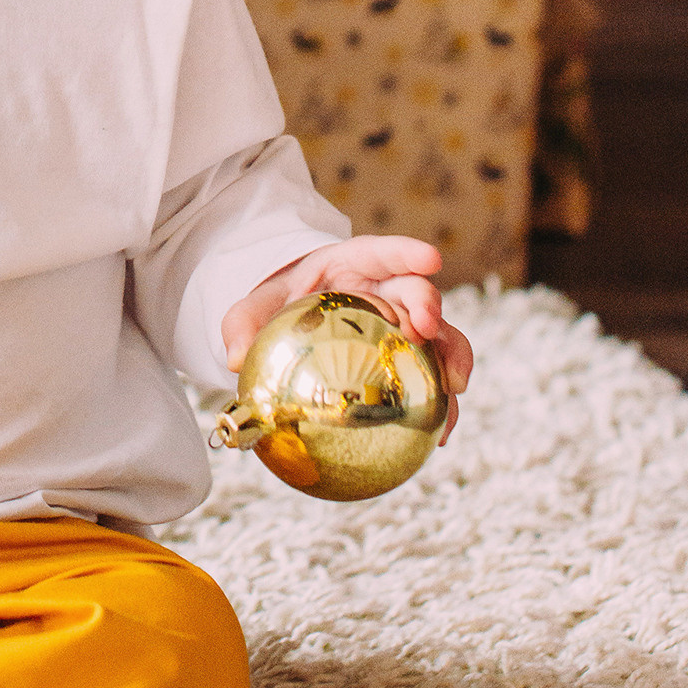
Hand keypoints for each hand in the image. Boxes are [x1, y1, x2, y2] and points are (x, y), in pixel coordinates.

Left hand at [220, 235, 471, 442]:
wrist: (294, 324)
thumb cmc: (279, 306)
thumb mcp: (254, 307)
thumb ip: (243, 324)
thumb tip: (232, 357)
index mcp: (353, 266)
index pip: (384, 253)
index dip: (409, 253)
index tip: (432, 258)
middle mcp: (387, 292)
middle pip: (418, 292)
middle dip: (429, 305)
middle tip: (426, 327)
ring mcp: (403, 327)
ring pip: (440, 335)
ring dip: (453, 355)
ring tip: (455, 385)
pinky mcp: (408, 361)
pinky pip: (431, 378)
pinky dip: (440, 403)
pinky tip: (439, 434)